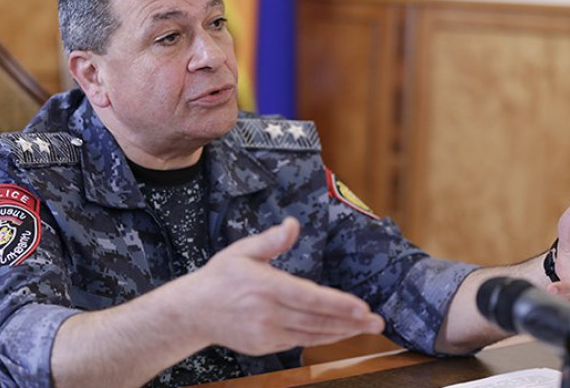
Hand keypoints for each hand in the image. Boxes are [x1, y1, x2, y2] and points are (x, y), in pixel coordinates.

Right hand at [187, 217, 384, 354]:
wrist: (193, 312)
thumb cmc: (220, 277)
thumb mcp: (242, 251)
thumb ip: (271, 241)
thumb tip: (293, 224)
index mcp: (265, 287)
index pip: (309, 297)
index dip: (337, 304)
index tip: (362, 307)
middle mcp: (268, 313)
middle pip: (317, 320)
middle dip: (350, 322)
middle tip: (377, 322)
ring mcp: (266, 333)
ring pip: (312, 335)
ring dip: (341, 332)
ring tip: (365, 328)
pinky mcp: (265, 346)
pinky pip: (299, 342)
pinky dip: (321, 338)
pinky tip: (337, 332)